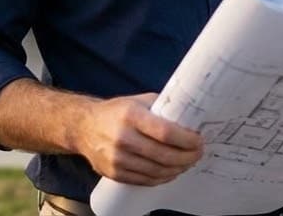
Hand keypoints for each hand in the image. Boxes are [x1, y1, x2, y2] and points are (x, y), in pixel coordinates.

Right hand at [77, 93, 203, 185]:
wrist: (83, 127)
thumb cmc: (115, 112)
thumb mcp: (137, 101)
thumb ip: (161, 108)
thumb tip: (189, 116)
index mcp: (130, 115)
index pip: (166, 133)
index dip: (187, 140)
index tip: (199, 140)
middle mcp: (122, 137)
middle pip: (164, 155)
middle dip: (188, 157)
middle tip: (198, 153)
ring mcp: (117, 158)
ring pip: (157, 171)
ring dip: (178, 169)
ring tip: (187, 162)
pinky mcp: (114, 173)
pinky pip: (146, 180)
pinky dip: (163, 178)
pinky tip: (171, 171)